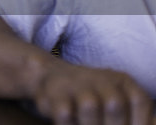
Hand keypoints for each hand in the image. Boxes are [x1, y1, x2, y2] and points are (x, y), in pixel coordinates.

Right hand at [33, 61, 154, 124]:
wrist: (51, 76)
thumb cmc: (93, 95)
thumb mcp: (120, 99)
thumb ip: (138, 116)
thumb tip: (152, 123)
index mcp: (122, 81)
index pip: (139, 100)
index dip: (140, 121)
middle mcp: (100, 78)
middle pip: (114, 103)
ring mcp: (75, 83)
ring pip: (89, 104)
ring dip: (89, 123)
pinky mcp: (53, 92)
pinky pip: (64, 112)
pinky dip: (69, 124)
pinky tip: (71, 123)